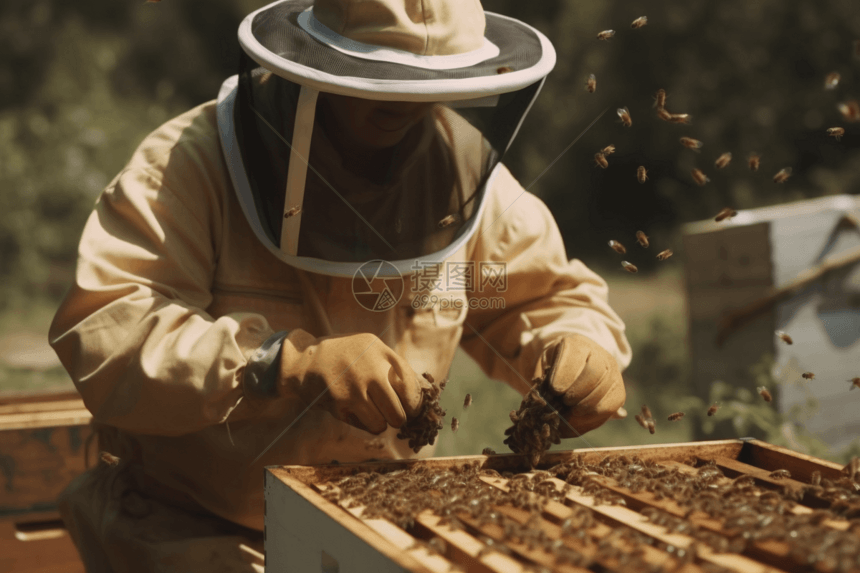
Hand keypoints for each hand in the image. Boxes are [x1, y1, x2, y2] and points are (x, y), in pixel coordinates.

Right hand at [278, 330, 422, 433]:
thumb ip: (396, 367)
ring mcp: (355, 388)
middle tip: (395, 416)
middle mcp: (371, 369)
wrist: (306, 361)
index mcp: (382, 353)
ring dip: (381, 423)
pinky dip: (365, 423)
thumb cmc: (346, 356)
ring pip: (383, 424)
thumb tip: (427, 392)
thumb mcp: (372, 349)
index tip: (412, 408)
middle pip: (400, 412)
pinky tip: (356, 410)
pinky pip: (365, 426)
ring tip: (373, 412)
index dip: (416, 404)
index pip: (412, 387)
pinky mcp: (340, 404)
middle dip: (400, 418)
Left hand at [538, 334, 625, 437]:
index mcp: (576, 343)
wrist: (577, 366)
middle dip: (578, 391)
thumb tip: (541, 403)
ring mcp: (613, 372)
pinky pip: (612, 406)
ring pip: (604, 391)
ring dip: (585, 407)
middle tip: (564, 403)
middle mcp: (600, 354)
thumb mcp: (544, 366)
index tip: (555, 390)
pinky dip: (595, 417)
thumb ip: (542, 381)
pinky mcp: (619, 390)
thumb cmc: (556, 366)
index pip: (575, 354)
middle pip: (595, 372)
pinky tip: (579, 420)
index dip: (565, 374)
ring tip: (570, 414)